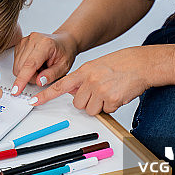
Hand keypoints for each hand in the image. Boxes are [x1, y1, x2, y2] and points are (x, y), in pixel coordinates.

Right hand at [11, 31, 78, 94]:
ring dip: (28, 73)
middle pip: (21, 67)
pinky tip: (35, 64)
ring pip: (17, 66)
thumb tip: (39, 82)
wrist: (64, 41)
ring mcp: (25, 41)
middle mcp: (33, 40)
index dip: (22, 79)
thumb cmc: (65, 52)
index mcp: (45, 44)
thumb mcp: (64, 67)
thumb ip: (52, 75)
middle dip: (30, 77)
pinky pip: (16, 63)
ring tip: (41, 67)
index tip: (17, 90)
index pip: (30, 64)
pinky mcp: (20, 44)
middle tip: (44, 74)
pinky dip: (25, 68)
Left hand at [30, 47, 151, 114]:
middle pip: (78, 103)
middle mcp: (89, 81)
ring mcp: (100, 90)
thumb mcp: (96, 66)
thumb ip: (83, 78)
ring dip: (100, 105)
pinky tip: (118, 94)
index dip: (45, 95)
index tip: (33, 101)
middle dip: (87, 102)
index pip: (59, 85)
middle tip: (99, 92)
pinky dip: (112, 106)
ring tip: (110, 91)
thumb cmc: (120, 64)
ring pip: (91, 110)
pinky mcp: (111, 99)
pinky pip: (106, 111)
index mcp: (83, 72)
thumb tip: (73, 91)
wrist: (141, 64)